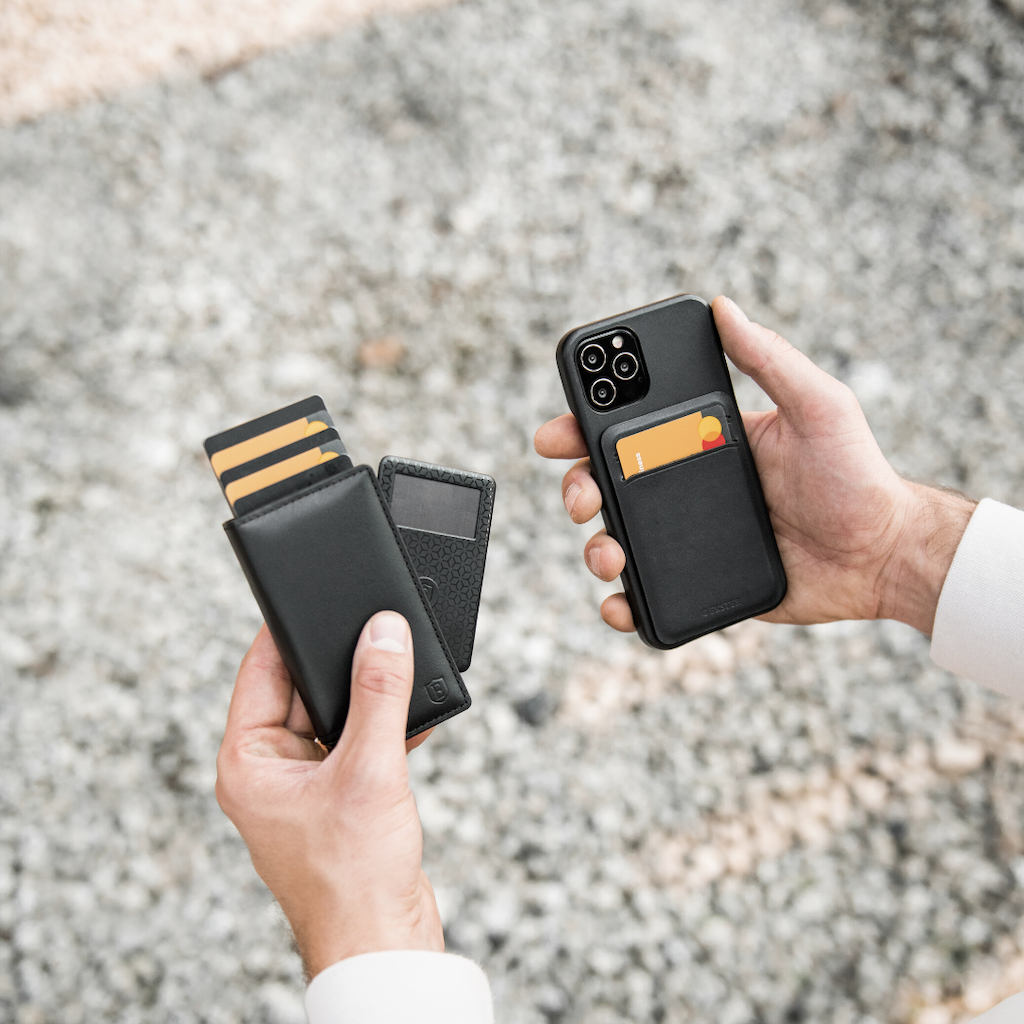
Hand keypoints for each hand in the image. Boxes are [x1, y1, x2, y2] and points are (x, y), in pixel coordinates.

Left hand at [215, 613, 441, 978]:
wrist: (383, 941)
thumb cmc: (353, 876)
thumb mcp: (368, 770)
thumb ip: (379, 694)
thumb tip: (385, 633)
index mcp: (248, 763)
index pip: (260, 672)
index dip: (285, 631)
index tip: (312, 594)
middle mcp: (269, 771)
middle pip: (299, 690)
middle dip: (338, 663)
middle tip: (372, 631)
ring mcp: (304, 785)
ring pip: (333, 716)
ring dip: (367, 698)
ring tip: (397, 677)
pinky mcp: (339, 798)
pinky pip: (357, 742)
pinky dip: (384, 728)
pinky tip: (412, 718)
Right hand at [535, 295, 974, 635]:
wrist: (881, 556)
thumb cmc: (857, 475)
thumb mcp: (818, 405)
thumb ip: (770, 359)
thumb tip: (725, 307)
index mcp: (702, 441)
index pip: (630, 428)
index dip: (583, 428)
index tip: (558, 434)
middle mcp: (686, 486)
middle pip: (607, 485)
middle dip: (576, 489)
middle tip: (581, 497)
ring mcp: (688, 537)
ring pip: (616, 539)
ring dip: (595, 547)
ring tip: (608, 555)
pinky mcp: (698, 583)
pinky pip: (646, 593)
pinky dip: (621, 602)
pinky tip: (620, 603)